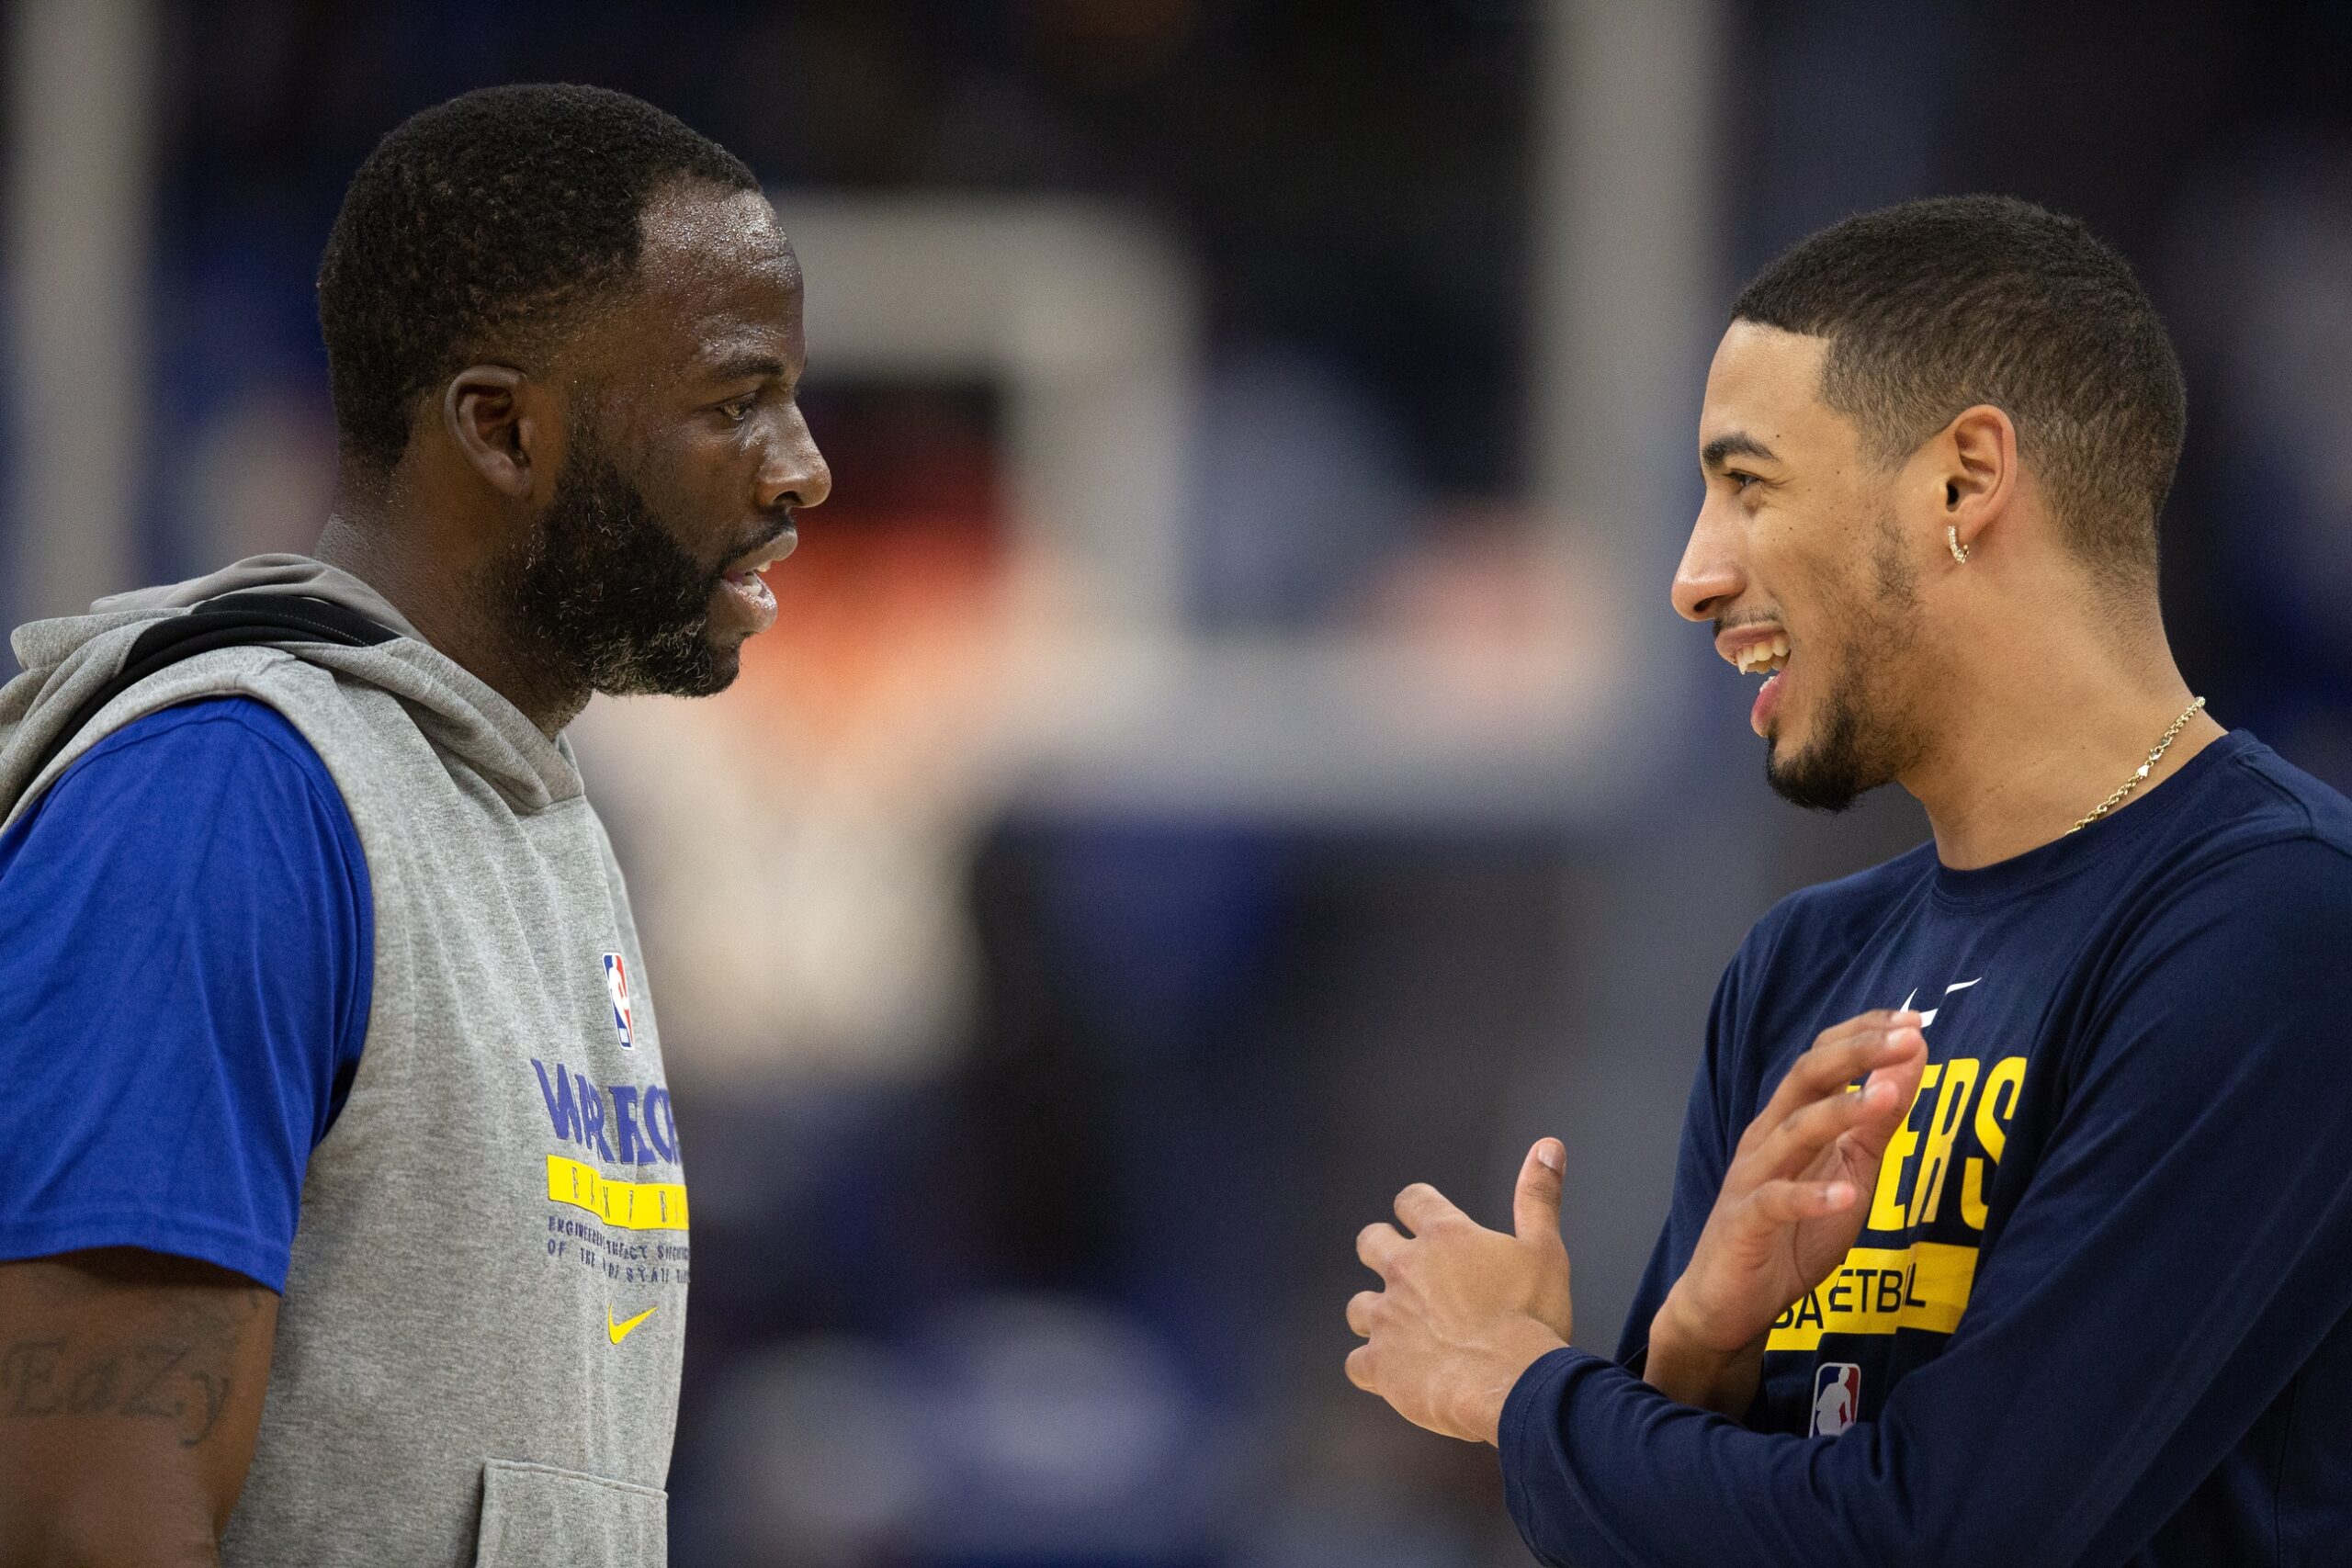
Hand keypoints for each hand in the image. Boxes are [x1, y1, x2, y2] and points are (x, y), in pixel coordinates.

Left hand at [1345, 1139, 1574, 1444]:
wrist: (1514, 1385)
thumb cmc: (1533, 1319)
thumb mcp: (1546, 1250)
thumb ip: (1539, 1197)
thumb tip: (1547, 1147)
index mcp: (1444, 1237)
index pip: (1411, 1200)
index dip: (1416, 1207)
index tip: (1422, 1218)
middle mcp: (1406, 1269)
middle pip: (1370, 1241)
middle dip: (1381, 1250)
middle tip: (1404, 1270)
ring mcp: (1387, 1317)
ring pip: (1358, 1306)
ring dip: (1375, 1313)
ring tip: (1397, 1327)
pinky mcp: (1379, 1363)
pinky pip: (1356, 1363)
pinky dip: (1370, 1368)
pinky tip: (1390, 1374)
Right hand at [1645, 1011, 1926, 1413]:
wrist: (1729, 1303)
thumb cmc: (1791, 1236)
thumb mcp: (1851, 1173)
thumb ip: (1877, 1124)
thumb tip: (1912, 1066)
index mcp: (1791, 1120)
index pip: (1822, 1059)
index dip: (1865, 1036)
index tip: (1914, 1022)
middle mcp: (1767, 1137)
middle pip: (1806, 1078)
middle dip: (1858, 1054)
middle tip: (1907, 1038)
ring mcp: (1753, 1177)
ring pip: (1794, 1130)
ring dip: (1842, 1111)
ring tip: (1888, 1096)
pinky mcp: (1744, 1223)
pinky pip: (1776, 1202)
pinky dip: (1811, 1196)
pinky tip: (1847, 1196)